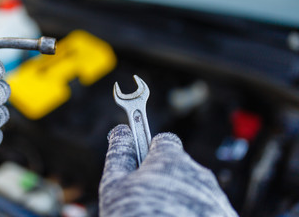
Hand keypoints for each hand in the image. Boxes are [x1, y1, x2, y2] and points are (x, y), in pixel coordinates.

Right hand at [99, 125, 237, 216]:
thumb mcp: (115, 186)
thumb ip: (119, 153)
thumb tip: (120, 132)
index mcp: (171, 159)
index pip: (164, 140)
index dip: (150, 150)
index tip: (141, 161)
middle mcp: (197, 173)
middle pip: (178, 166)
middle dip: (163, 177)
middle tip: (145, 198)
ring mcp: (214, 197)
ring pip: (191, 188)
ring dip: (178, 197)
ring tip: (160, 216)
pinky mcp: (224, 215)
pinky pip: (205, 207)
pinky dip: (192, 213)